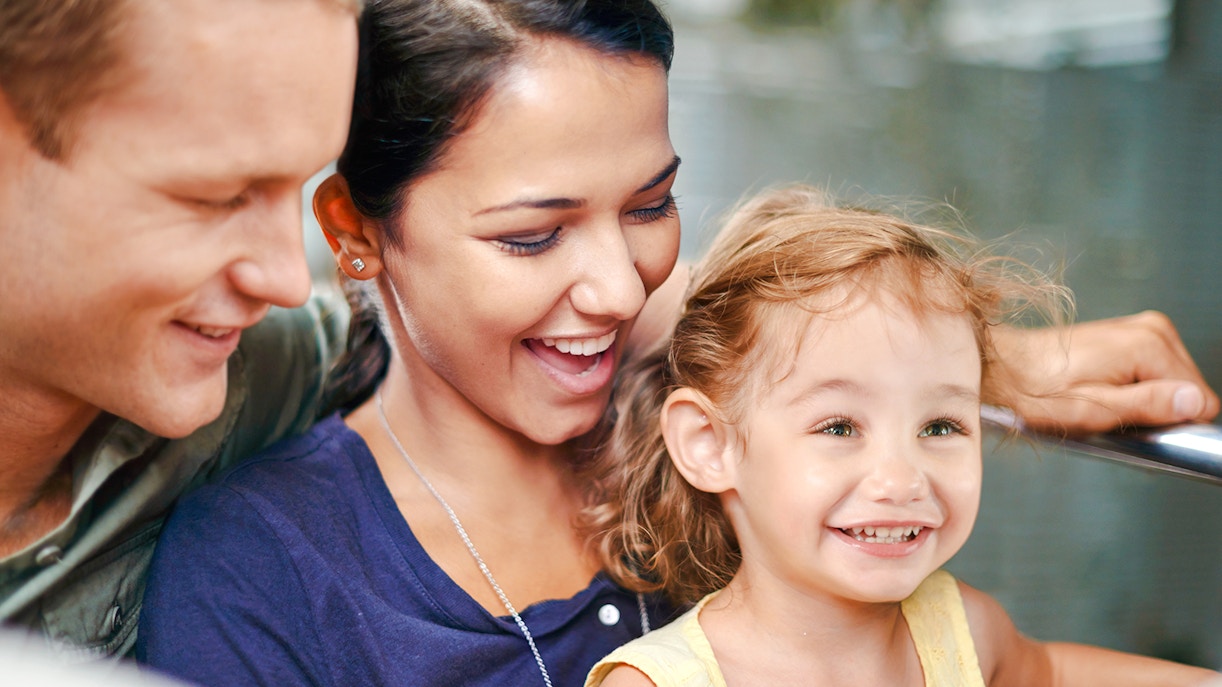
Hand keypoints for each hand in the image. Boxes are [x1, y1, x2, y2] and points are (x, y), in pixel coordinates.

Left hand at [989, 311, 1219, 434]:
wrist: (1002, 367)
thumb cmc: (1037, 391)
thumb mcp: (1094, 410)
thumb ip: (1149, 405)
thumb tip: (1194, 402)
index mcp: (1148, 345)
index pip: (1201, 399)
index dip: (1172, 423)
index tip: (1138, 428)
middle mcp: (1151, 329)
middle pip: (1188, 389)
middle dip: (1158, 410)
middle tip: (1114, 418)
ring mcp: (1140, 328)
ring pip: (1172, 382)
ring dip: (1144, 400)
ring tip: (1104, 405)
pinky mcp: (1129, 335)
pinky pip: (1153, 372)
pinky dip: (1134, 388)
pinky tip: (1103, 393)